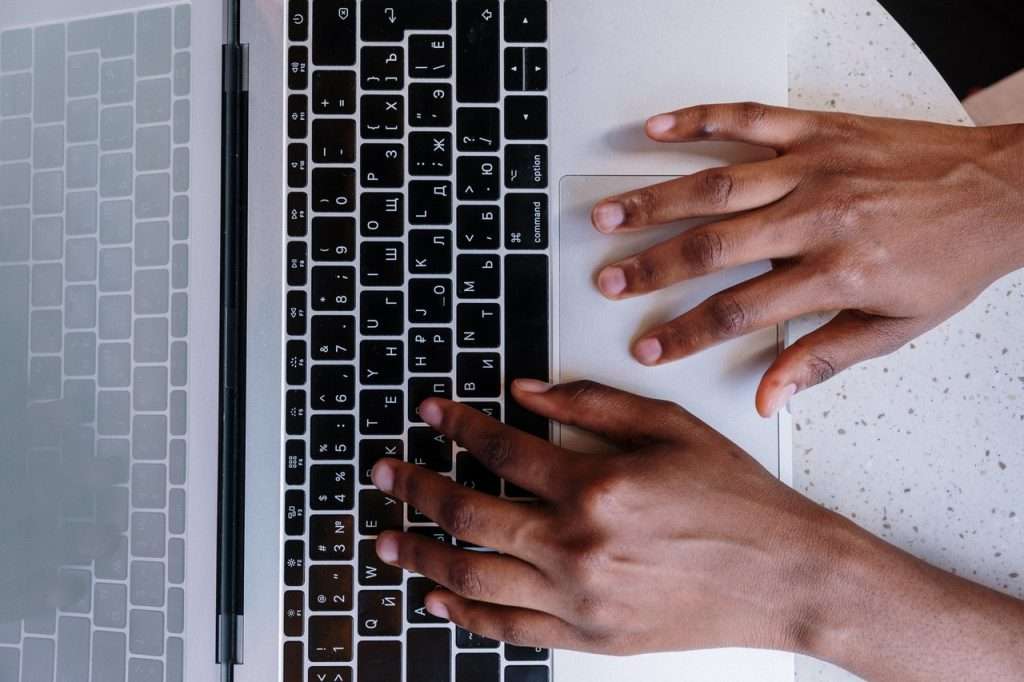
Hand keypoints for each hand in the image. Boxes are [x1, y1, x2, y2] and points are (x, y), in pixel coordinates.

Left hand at [372, 382, 1023, 680]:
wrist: (784, 575)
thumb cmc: (736, 500)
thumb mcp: (669, 427)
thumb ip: (590, 404)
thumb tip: (525, 391)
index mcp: (597, 485)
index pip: (501, 449)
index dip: (456, 426)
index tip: (430, 414)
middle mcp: (579, 545)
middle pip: (469, 513)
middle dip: (415, 488)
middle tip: (385, 474)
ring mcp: (580, 598)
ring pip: (474, 576)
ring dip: (421, 554)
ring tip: (388, 539)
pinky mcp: (589, 636)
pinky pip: (508, 629)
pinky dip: (465, 612)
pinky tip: (439, 597)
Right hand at [590, 104, 1023, 415]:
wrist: (1007, 189)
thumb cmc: (953, 256)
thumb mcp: (896, 327)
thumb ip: (824, 358)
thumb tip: (771, 396)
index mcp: (835, 271)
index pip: (739, 311)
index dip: (684, 333)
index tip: (647, 346)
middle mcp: (816, 216)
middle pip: (711, 246)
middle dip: (649, 267)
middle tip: (605, 280)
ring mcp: (813, 167)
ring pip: (715, 185)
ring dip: (653, 200)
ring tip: (607, 215)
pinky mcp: (818, 130)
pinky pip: (747, 119)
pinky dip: (698, 121)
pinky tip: (658, 130)